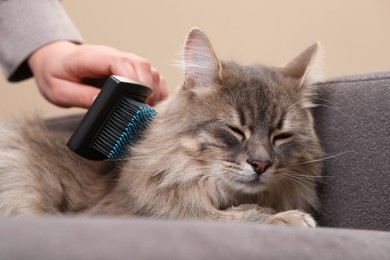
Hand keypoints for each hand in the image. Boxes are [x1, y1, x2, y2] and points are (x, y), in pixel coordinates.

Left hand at [28, 41, 167, 107]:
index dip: (135, 81)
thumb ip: (80, 96)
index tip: (139, 101)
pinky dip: (156, 89)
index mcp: (92, 58)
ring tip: (149, 110)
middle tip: (145, 112)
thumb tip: (101, 104)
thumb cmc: (55, 74)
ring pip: (149, 69)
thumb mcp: (58, 91)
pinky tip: (152, 104)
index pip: (122, 62)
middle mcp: (111, 56)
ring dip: (154, 90)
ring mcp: (122, 60)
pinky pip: (149, 75)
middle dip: (148, 89)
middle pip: (141, 65)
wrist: (54, 60)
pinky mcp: (128, 68)